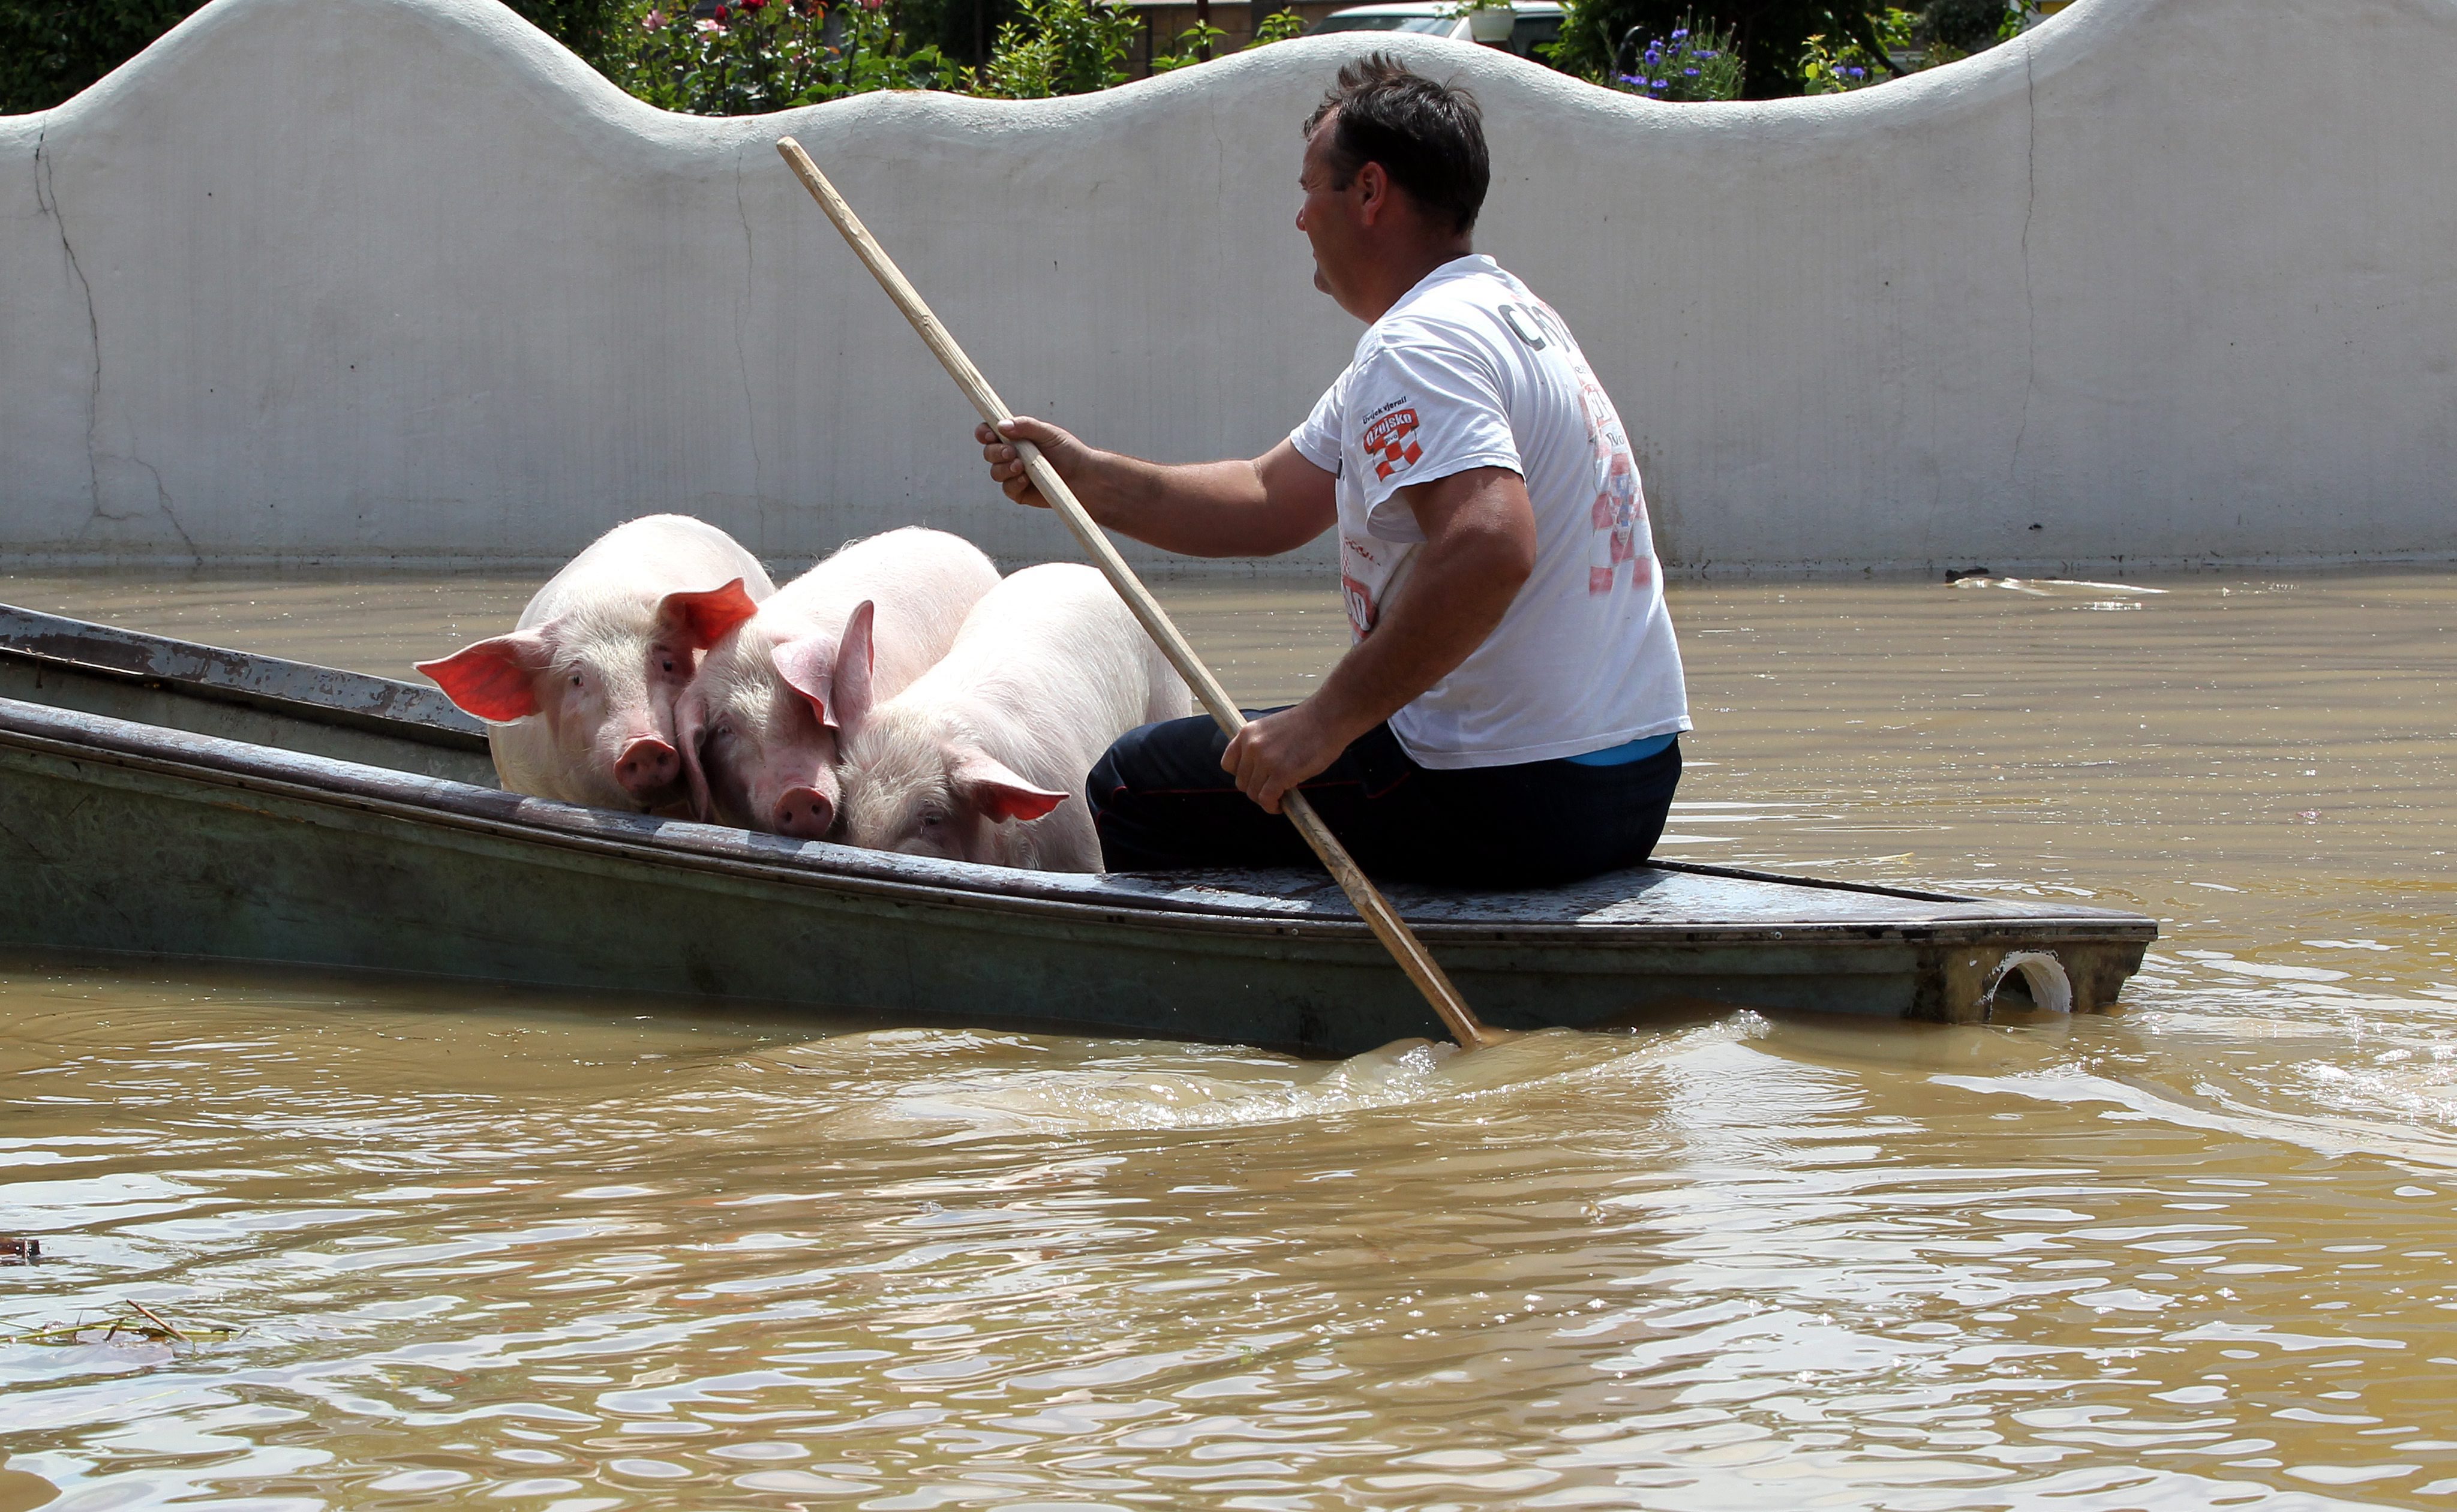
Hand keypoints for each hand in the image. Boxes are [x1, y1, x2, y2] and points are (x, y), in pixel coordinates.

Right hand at [976, 416, 1092, 510]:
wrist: (1085, 477)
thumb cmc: (1069, 452)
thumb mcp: (1048, 433)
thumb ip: (1025, 426)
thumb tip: (1001, 425)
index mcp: (1015, 438)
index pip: (990, 433)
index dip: (984, 433)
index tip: (990, 434)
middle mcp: (1012, 456)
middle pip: (989, 453)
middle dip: (996, 452)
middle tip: (1011, 452)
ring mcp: (1014, 475)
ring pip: (995, 472)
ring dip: (1004, 468)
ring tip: (1021, 466)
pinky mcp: (1020, 492)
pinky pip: (1007, 489)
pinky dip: (1014, 483)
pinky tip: (1026, 479)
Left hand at [1220, 704, 1348, 815]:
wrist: (1328, 717)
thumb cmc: (1307, 724)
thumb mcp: (1272, 728)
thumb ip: (1260, 746)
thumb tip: (1258, 773)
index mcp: (1247, 733)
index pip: (1228, 764)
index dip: (1242, 775)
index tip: (1255, 779)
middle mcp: (1251, 746)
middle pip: (1241, 782)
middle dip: (1256, 789)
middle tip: (1273, 790)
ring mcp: (1265, 760)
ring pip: (1253, 793)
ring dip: (1266, 800)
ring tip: (1279, 798)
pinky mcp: (1281, 773)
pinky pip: (1267, 799)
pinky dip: (1272, 806)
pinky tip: (1281, 805)